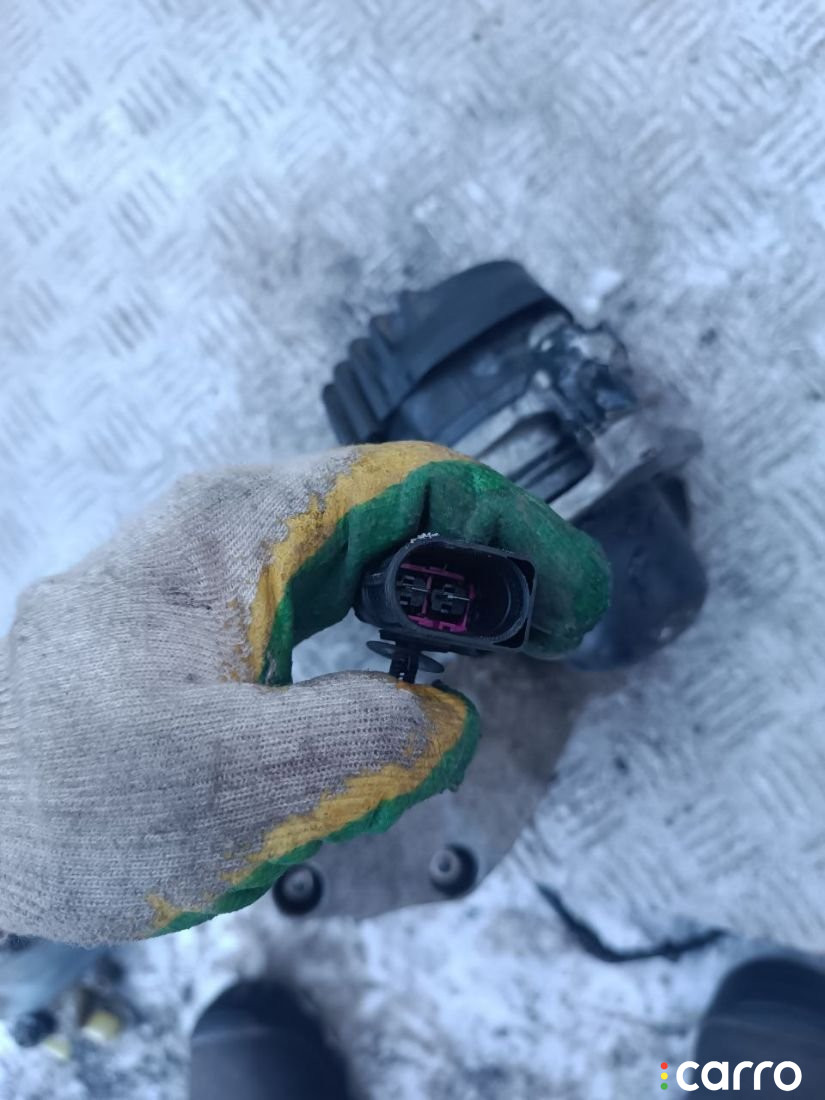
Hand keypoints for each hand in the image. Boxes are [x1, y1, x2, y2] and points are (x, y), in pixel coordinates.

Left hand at [0, 442, 607, 944]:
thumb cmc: (59, 797)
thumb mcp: (235, 782)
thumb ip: (367, 741)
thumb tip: (445, 721)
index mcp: (239, 528)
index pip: (411, 487)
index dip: (512, 528)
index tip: (571, 588)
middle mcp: (228, 530)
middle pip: (393, 512)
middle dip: (487, 560)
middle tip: (554, 624)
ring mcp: (216, 573)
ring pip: (359, 558)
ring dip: (440, 597)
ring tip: (503, 646)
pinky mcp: (209, 620)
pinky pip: (321, 605)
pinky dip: (386, 630)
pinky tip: (408, 674)